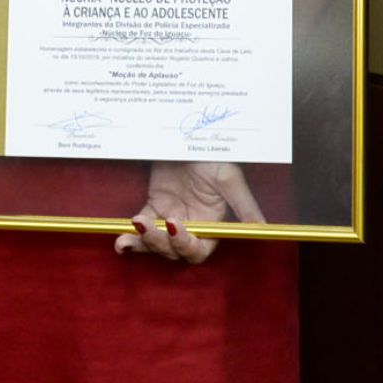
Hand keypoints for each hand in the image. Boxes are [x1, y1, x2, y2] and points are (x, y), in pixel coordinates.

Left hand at [117, 159, 263, 264]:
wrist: (187, 133)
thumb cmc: (213, 153)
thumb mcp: (229, 177)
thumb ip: (244, 206)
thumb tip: (261, 228)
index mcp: (211, 223)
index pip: (199, 249)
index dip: (186, 245)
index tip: (175, 226)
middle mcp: (191, 224)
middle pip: (174, 250)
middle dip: (160, 243)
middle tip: (147, 226)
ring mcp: (170, 216)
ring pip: (155, 242)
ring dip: (143, 243)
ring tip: (128, 238)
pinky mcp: (153, 206)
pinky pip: (141, 228)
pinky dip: (131, 235)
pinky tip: (121, 241)